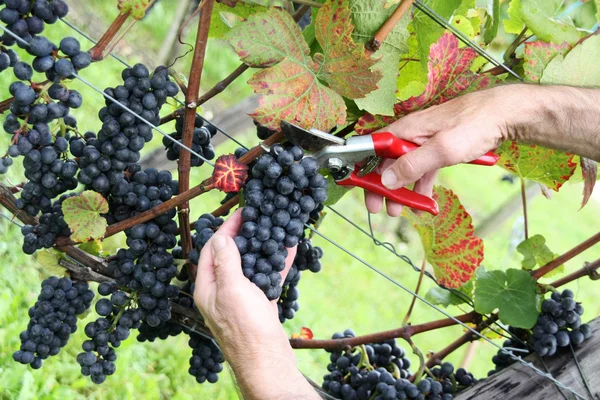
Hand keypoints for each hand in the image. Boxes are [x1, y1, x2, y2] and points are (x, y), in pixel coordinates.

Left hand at [194, 209, 296, 368]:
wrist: (267, 362)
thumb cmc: (245, 329)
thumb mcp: (232, 289)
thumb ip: (226, 262)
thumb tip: (222, 236)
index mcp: (207, 287)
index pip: (212, 249)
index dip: (225, 229)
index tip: (241, 213)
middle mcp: (222, 290)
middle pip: (232, 255)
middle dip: (245, 235)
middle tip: (259, 217)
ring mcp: (242, 298)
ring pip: (251, 264)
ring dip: (263, 246)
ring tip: (274, 227)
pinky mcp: (260, 303)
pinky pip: (267, 277)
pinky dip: (276, 262)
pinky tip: (289, 248)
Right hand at [366, 86, 514, 216]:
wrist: (507, 115)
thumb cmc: (476, 125)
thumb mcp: (442, 149)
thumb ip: (413, 165)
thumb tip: (386, 180)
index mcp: (406, 130)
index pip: (374, 148)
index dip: (363, 168)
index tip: (358, 187)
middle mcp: (412, 135)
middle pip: (387, 162)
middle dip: (380, 186)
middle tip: (378, 208)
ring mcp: (426, 143)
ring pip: (405, 169)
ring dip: (400, 191)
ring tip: (399, 211)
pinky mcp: (440, 150)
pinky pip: (424, 170)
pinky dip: (421, 187)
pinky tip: (426, 203)